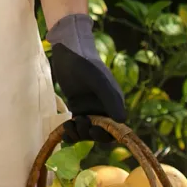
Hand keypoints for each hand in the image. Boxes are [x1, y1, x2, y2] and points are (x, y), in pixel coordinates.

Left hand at [47, 12, 125, 136]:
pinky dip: (71, 132)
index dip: (106, 134)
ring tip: (69, 126)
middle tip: (80, 123)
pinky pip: (76, 126)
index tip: (94, 130)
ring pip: (87, 132)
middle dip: (90, 134)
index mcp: (114, 103)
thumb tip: (122, 121)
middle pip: (100, 133)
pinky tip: (64, 131)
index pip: (115, 128)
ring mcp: (90, 108)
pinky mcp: (77, 107)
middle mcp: (104, 108)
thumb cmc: (85, 63)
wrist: (68, 52)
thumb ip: (109, 99)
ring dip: (79, 134)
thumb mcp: (98, 81)